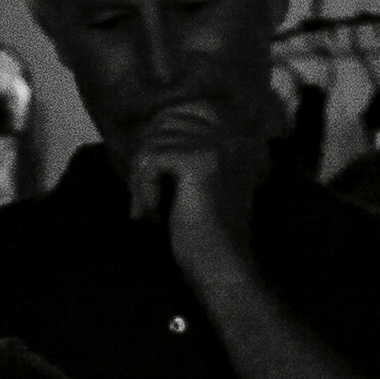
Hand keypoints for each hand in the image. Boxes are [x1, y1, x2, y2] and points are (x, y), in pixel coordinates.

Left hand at [128, 95, 261, 256]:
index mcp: (238, 136)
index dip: (159, 142)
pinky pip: (151, 160)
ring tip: (149, 211)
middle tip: (145, 200)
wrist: (220, 267)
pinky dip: (143, 189)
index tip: (152, 179)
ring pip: (154, 142)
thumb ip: (184, 152)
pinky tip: (153, 216)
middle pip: (166, 124)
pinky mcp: (199, 161)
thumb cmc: (205, 234)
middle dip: (146, 162)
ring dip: (141, 180)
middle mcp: (233, 133)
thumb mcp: (197, 183)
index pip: (185, 112)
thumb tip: (148, 132)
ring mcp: (218, 145)